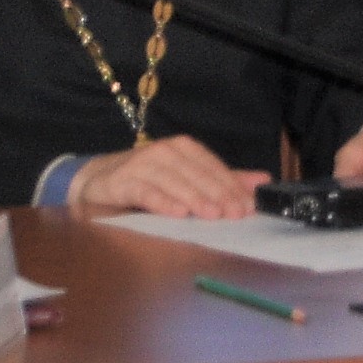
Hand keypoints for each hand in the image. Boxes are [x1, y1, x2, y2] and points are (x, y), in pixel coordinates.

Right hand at [65, 133, 262, 218]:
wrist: (99, 182)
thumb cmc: (150, 181)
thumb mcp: (188, 178)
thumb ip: (223, 180)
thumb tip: (263, 181)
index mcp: (183, 148)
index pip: (212, 166)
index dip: (231, 185)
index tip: (248, 206)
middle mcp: (164, 151)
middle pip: (196, 174)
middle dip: (218, 194)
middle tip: (236, 214)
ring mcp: (142, 164)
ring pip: (174, 181)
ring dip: (194, 198)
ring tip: (212, 215)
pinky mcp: (123, 181)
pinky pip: (146, 191)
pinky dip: (162, 202)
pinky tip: (178, 214)